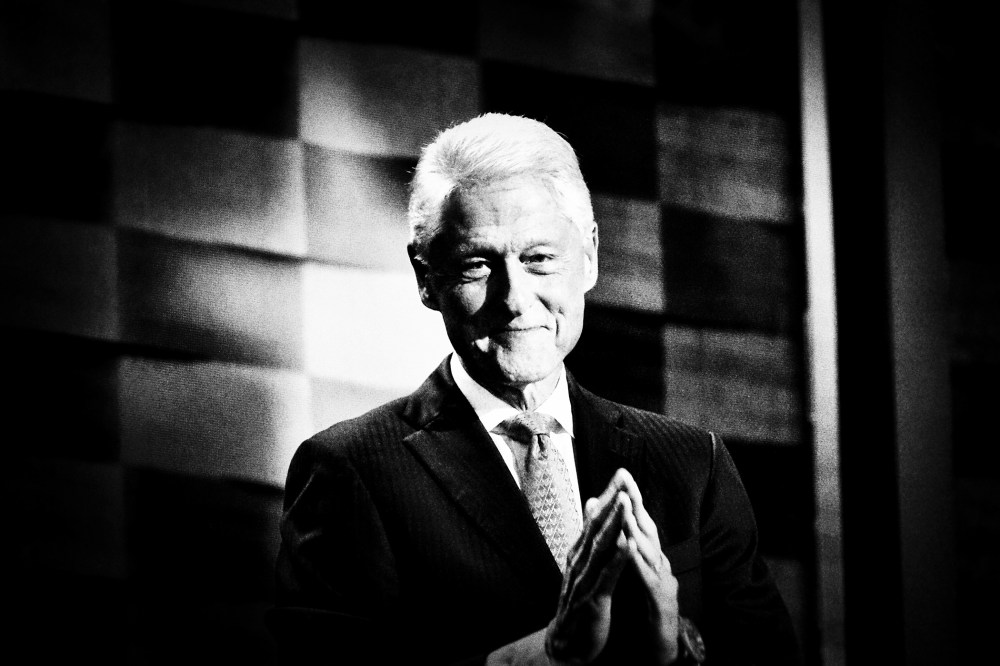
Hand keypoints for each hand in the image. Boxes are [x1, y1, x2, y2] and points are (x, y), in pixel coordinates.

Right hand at [545, 470, 633, 663]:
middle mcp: (579, 561)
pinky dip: (617, 559)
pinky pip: (606, 576)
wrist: (567, 642)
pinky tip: (628, 544)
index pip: (595, 519)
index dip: (608, 496)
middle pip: (596, 526)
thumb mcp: (584, 564)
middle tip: (623, 478)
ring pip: (600, 547)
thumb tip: (593, 501)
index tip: (622, 474)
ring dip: (614, 524)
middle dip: (611, 501)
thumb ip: (590, 535)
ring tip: (626, 502)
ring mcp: (584, 580)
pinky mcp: (592, 599)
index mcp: (579, 552)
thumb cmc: (579, 600)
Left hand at [619, 471, 680, 663]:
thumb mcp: (638, 577)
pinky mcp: (660, 602)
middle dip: (635, 501)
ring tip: (625, 503)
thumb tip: (621, 526)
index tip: (620, 474)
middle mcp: (660, 565)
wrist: (662, 649)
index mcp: (651, 559)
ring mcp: (663, 582)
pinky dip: (638, 561)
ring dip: (637, 525)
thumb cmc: (648, 610)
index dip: (631, 499)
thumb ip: (631, 553)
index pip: (640, 524)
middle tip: (624, 476)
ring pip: (649, 549)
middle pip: (648, 528)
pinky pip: (648, 579)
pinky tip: (628, 547)